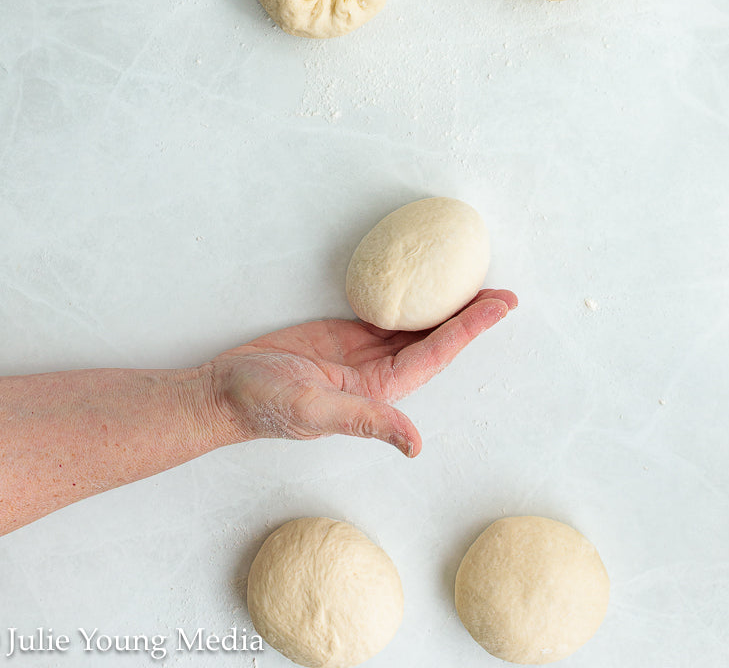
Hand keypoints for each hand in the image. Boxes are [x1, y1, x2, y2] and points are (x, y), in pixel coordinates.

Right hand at [208, 289, 516, 457]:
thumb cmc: (262, 404)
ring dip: (446, 308)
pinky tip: (428, 288)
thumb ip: (364, 420)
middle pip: (436, 338)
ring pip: (415, 326)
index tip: (500, 307)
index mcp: (379, 391)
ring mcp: (362, 354)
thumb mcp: (313, 412)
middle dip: (471, 317)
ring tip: (477, 284)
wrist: (223, 390)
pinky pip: (387, 315)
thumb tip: (414, 445)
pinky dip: (411, 302)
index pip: (436, 353)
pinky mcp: (343, 336)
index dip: (470, 329)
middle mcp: (379, 373)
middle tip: (505, 291)